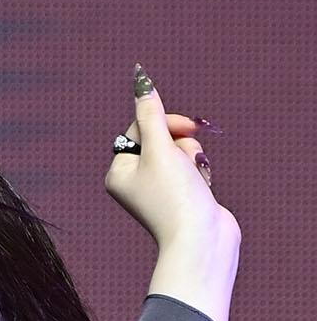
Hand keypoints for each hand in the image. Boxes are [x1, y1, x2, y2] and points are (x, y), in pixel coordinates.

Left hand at [105, 65, 235, 252]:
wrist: (202, 240)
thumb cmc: (176, 196)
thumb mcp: (161, 148)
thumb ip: (152, 113)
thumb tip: (141, 80)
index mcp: (119, 171)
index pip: (140, 127)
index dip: (165, 122)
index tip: (186, 127)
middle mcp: (134, 180)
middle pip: (161, 137)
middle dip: (181, 144)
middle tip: (189, 157)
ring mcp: (158, 188)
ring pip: (181, 151)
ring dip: (193, 159)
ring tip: (194, 181)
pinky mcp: (180, 194)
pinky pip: (191, 167)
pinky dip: (199, 173)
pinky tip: (201, 190)